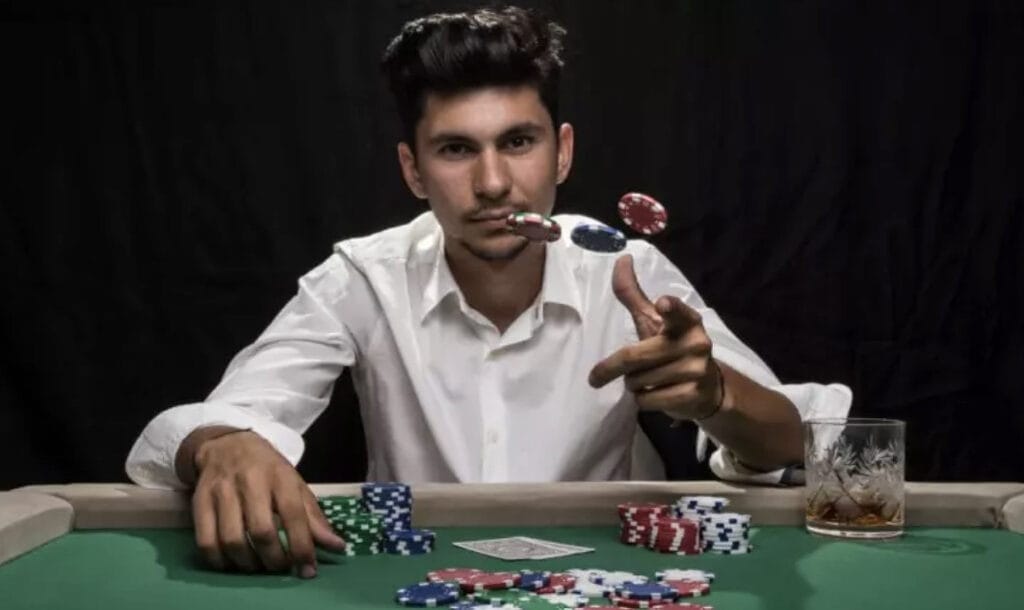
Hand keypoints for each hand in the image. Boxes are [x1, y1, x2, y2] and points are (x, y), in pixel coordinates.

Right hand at [189, 430, 345, 576]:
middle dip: (274, 559)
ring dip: (248, 563)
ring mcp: (222, 490)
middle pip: (261, 531)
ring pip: (232, 539)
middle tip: (281, 568)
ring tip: (258, 566)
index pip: (293, 514)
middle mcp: (250, 481)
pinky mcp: (199, 500)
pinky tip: (231, 562)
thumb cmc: (268, 469)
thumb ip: (314, 517)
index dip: (302, 546)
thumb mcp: (295, 485)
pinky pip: (205, 540)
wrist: (227, 443)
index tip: (308, 569)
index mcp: (280, 476)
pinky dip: (219, 560)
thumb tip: (337, 546)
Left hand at [588, 254, 725, 419]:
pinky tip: (657, 394)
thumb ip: (633, 294)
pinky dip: (642, 400)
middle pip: (634, 357)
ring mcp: (696, 370)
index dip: (670, 308)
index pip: (677, 312)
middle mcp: (695, 343)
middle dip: (613, 368)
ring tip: (648, 380)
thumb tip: (621, 258)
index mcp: (687, 320)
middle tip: (598, 376)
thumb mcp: (652, 320)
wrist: (707, 389)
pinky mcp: (693, 395)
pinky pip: (647, 401)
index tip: (663, 303)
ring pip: (637, 381)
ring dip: (632, 384)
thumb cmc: (672, 347)